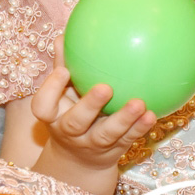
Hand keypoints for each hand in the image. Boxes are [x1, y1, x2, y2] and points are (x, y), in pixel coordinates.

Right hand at [31, 37, 156, 175]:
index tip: (64, 70)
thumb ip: (63, 65)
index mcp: (54, 116)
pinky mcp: (113, 151)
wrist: (79, 159)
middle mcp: (69, 132)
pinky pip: (127, 139)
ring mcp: (91, 145)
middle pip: (75, 122)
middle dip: (90, 106)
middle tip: (106, 88)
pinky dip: (139, 128)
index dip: (50, 90)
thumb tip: (64, 34)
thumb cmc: (70, 111)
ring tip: (139, 103)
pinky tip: (152, 113)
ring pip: (106, 134)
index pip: (42, 107)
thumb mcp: (62, 93)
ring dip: (124, 119)